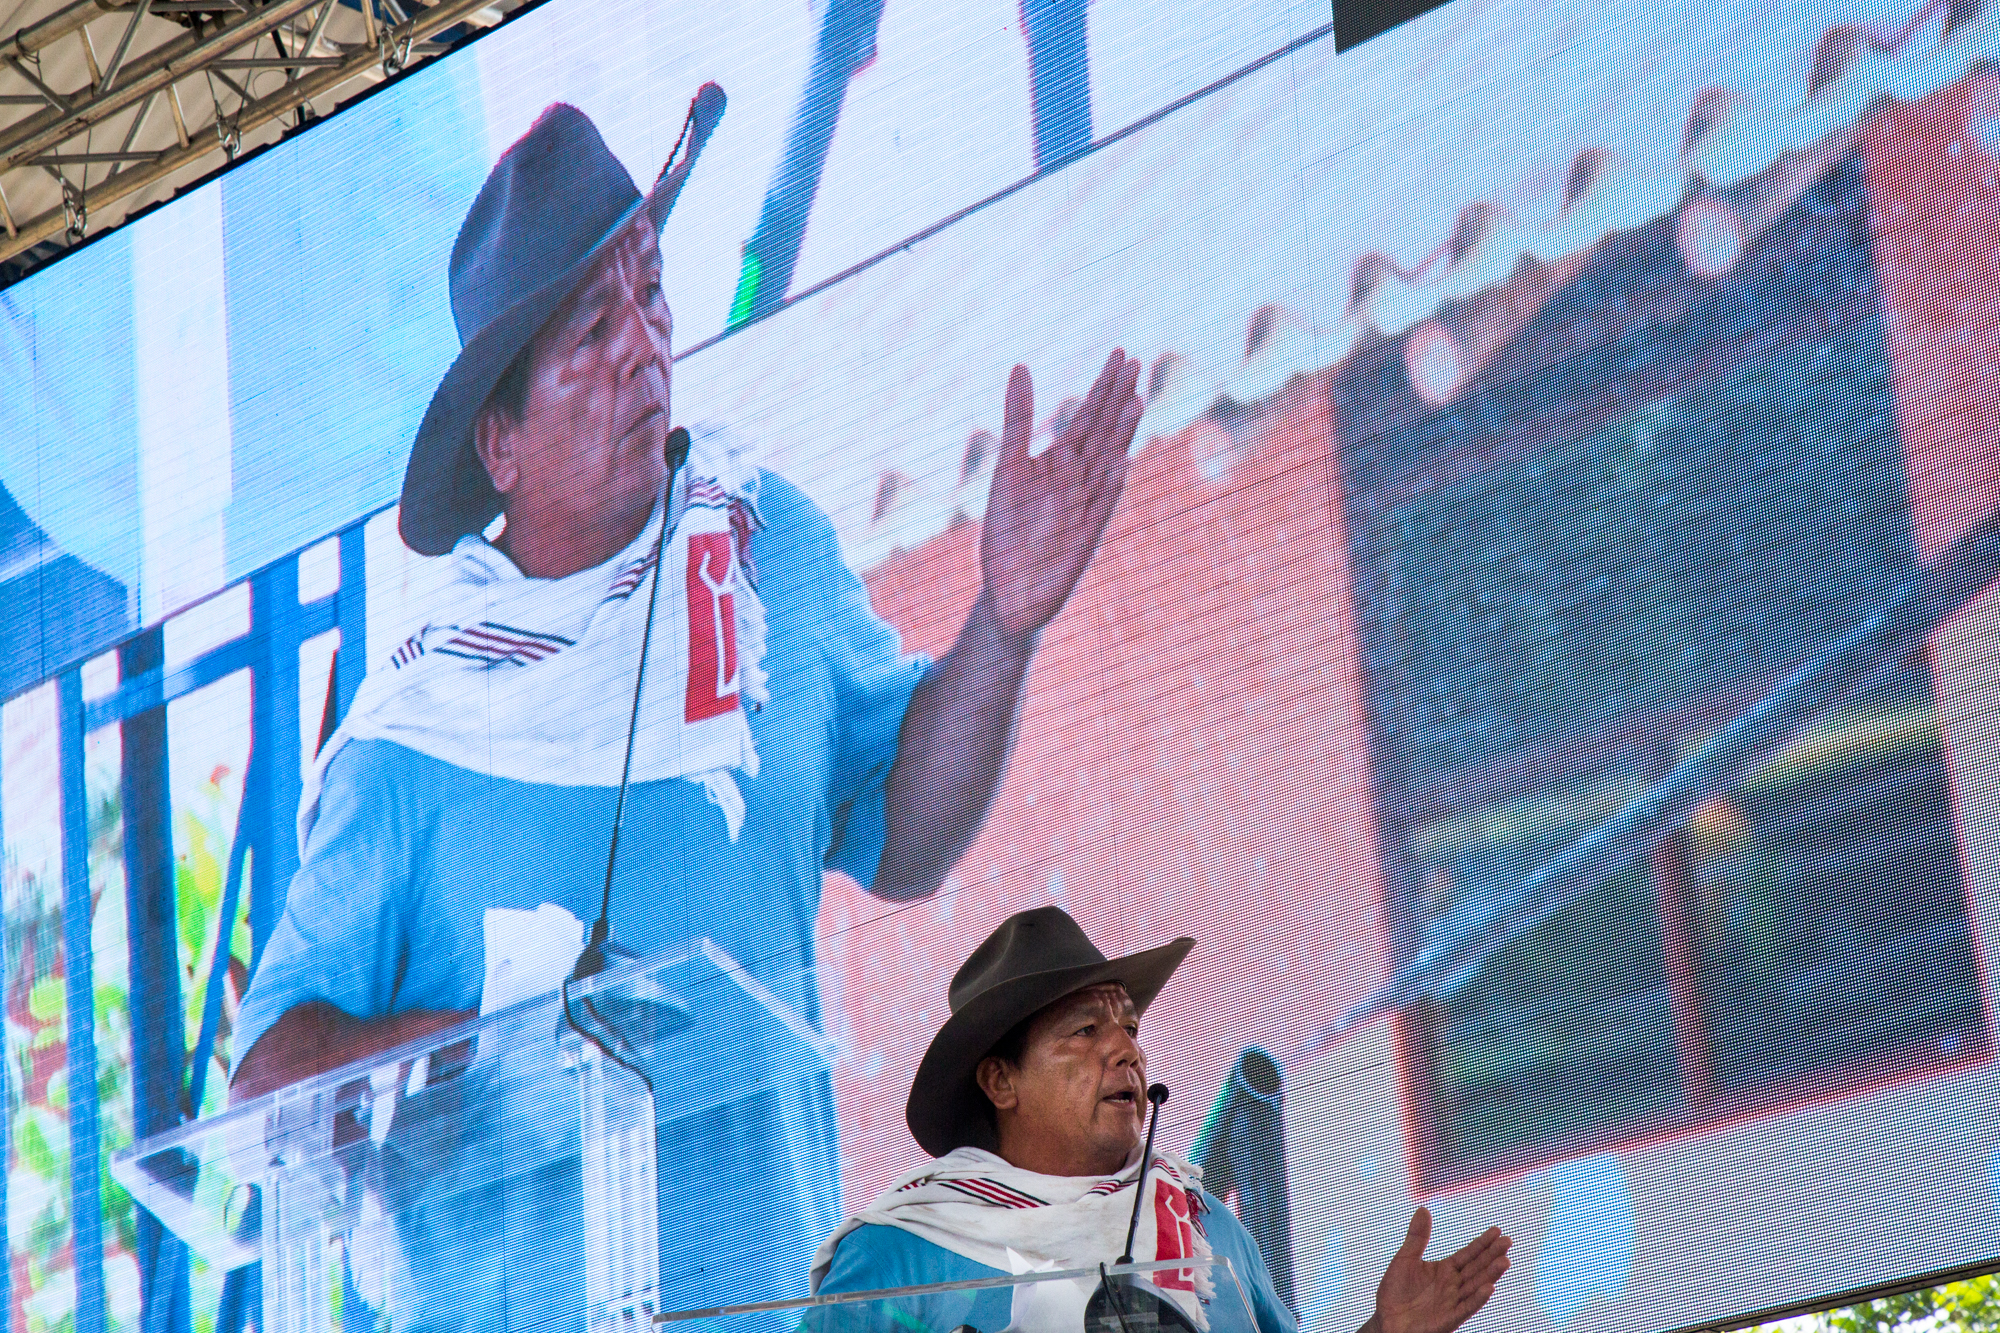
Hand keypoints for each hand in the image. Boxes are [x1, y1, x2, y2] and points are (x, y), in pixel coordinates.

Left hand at [980, 350, 1140, 635]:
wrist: (1008, 591)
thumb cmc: (1011, 531)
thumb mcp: (1009, 469)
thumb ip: (1019, 420)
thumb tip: (1022, 366)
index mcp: (1064, 461)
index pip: (1090, 416)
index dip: (1105, 386)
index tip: (1120, 352)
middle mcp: (1081, 481)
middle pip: (1104, 432)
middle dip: (1117, 399)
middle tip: (1134, 362)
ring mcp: (1085, 509)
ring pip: (1107, 466)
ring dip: (1121, 435)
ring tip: (1135, 401)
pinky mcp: (1083, 540)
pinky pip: (1099, 511)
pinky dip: (1109, 488)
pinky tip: (1120, 463)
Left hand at [1373, 1208, 1511, 1332]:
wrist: (1385, 1320)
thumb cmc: (1395, 1291)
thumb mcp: (1405, 1258)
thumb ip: (1417, 1236)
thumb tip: (1423, 1208)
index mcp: (1445, 1270)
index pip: (1468, 1254)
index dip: (1482, 1243)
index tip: (1498, 1230)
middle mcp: (1453, 1285)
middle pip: (1477, 1268)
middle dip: (1492, 1255)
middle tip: (1508, 1241)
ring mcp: (1452, 1302)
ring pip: (1476, 1286)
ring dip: (1491, 1275)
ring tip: (1505, 1261)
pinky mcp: (1448, 1319)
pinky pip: (1465, 1308)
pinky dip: (1477, 1298)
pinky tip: (1489, 1287)